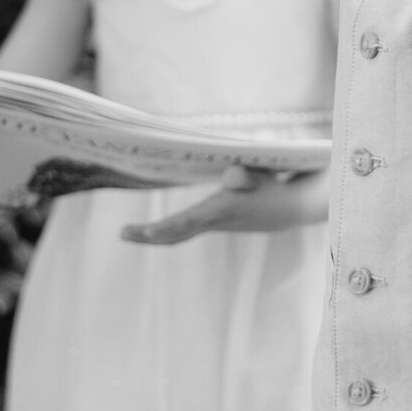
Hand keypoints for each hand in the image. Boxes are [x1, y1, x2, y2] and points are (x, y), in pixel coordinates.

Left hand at [119, 165, 327, 246]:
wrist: (290, 209)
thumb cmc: (273, 185)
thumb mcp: (263, 176)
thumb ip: (246, 175)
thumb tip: (230, 174)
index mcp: (222, 210)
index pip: (188, 221)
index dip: (165, 227)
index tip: (145, 231)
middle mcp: (215, 221)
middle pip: (176, 233)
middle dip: (149, 236)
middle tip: (122, 234)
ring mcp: (214, 225)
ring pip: (179, 234)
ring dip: (155, 235)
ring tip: (130, 233)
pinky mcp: (216, 223)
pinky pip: (186, 231)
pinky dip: (168, 232)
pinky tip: (155, 231)